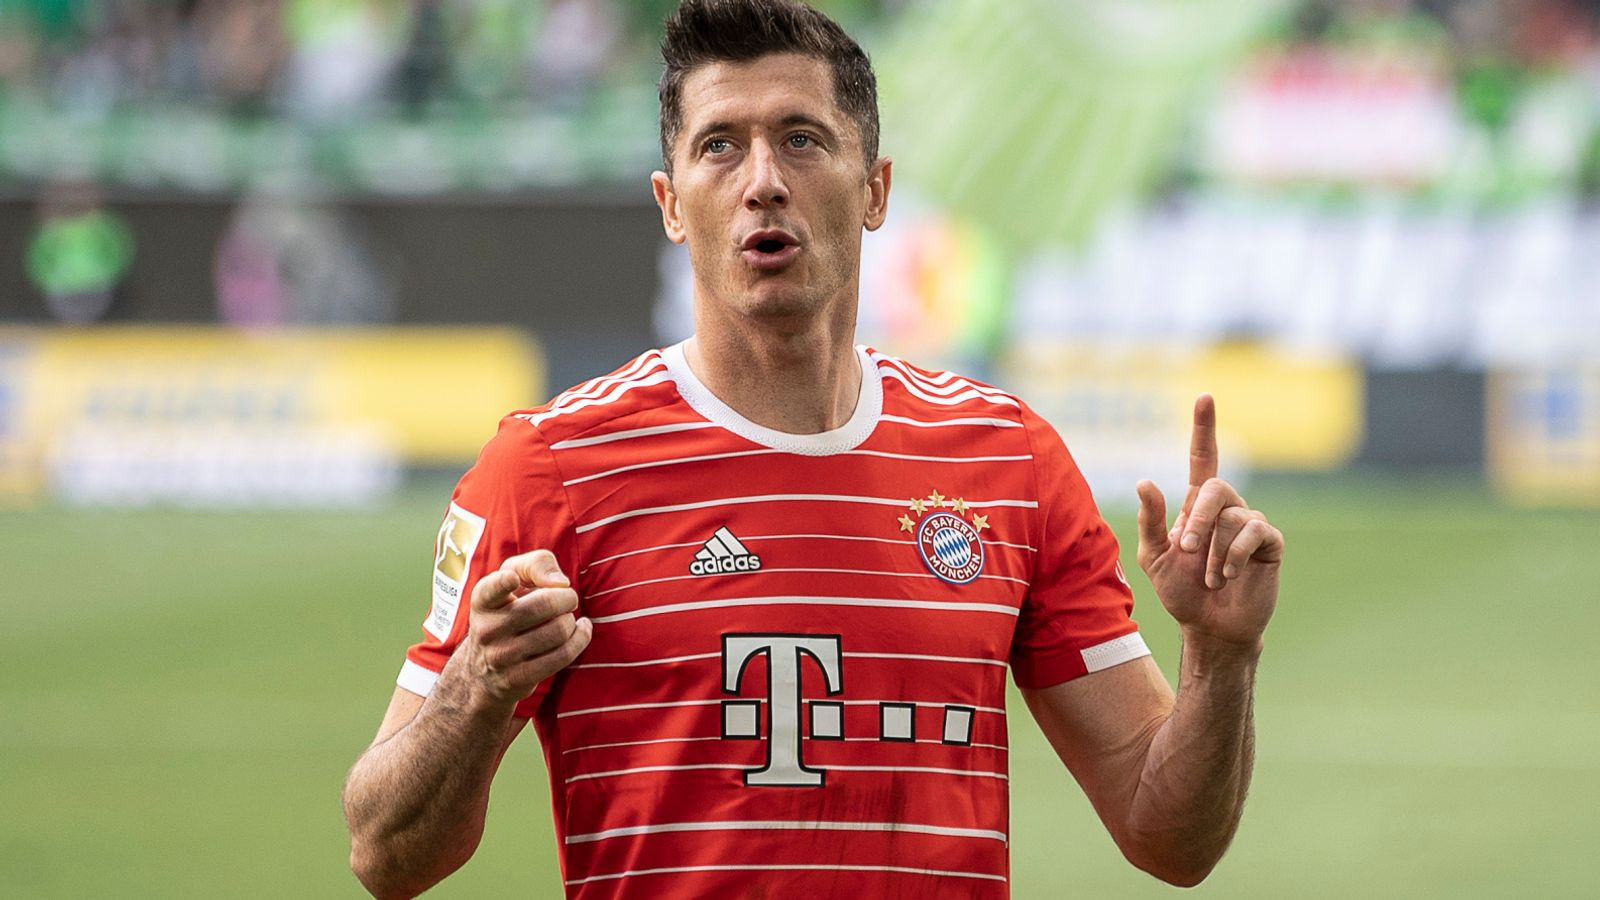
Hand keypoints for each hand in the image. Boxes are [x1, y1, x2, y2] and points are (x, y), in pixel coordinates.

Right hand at [456, 549, 592, 709]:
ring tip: (566, 618)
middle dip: (567, 598)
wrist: (484, 671)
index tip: (513, 580)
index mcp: (482, 600)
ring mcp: (501, 656)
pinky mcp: (518, 678)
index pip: (491, 589)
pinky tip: (581, 630)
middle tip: (568, 598)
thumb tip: (560, 582)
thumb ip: (536, 564)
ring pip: (557, 631)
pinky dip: (580, 638)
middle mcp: (487, 628)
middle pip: (543, 605)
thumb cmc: (508, 610)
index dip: (503, 583)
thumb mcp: (513, 578)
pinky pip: (563, 655)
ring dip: (571, 621)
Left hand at [1135, 395, 1282, 648]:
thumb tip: (1145, 481)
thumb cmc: (1181, 591)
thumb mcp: (1154, 557)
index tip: (1204, 396)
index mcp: (1197, 505)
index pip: (1204, 457)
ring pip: (1232, 517)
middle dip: (1198, 518)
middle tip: (1187, 549)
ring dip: (1213, 552)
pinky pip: (1254, 533)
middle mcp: (1227, 508)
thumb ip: (1150, 520)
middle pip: (1216, 487)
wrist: (1210, 627)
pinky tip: (1227, 576)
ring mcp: (1250, 524)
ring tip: (1209, 578)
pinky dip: (1233, 556)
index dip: (1204, 428)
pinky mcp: (1269, 544)